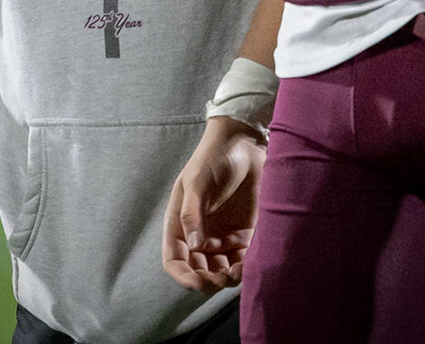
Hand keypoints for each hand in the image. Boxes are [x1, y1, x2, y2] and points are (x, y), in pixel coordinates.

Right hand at [162, 117, 265, 291]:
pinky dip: (245, 266)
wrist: (244, 143)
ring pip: (221, 269)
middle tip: (221, 279)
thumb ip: (192, 214)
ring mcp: (222, 235)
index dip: (183, 276)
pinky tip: (249, 263)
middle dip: (208, 281)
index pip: (175, 260)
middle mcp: (200, 234)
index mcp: (180, 224)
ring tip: (237, 272)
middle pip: (199, 270)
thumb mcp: (197, 183)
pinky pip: (242, 259)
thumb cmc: (212, 158)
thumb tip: (194, 246)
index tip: (197, 282)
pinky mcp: (244, 233)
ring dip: (227, 277)